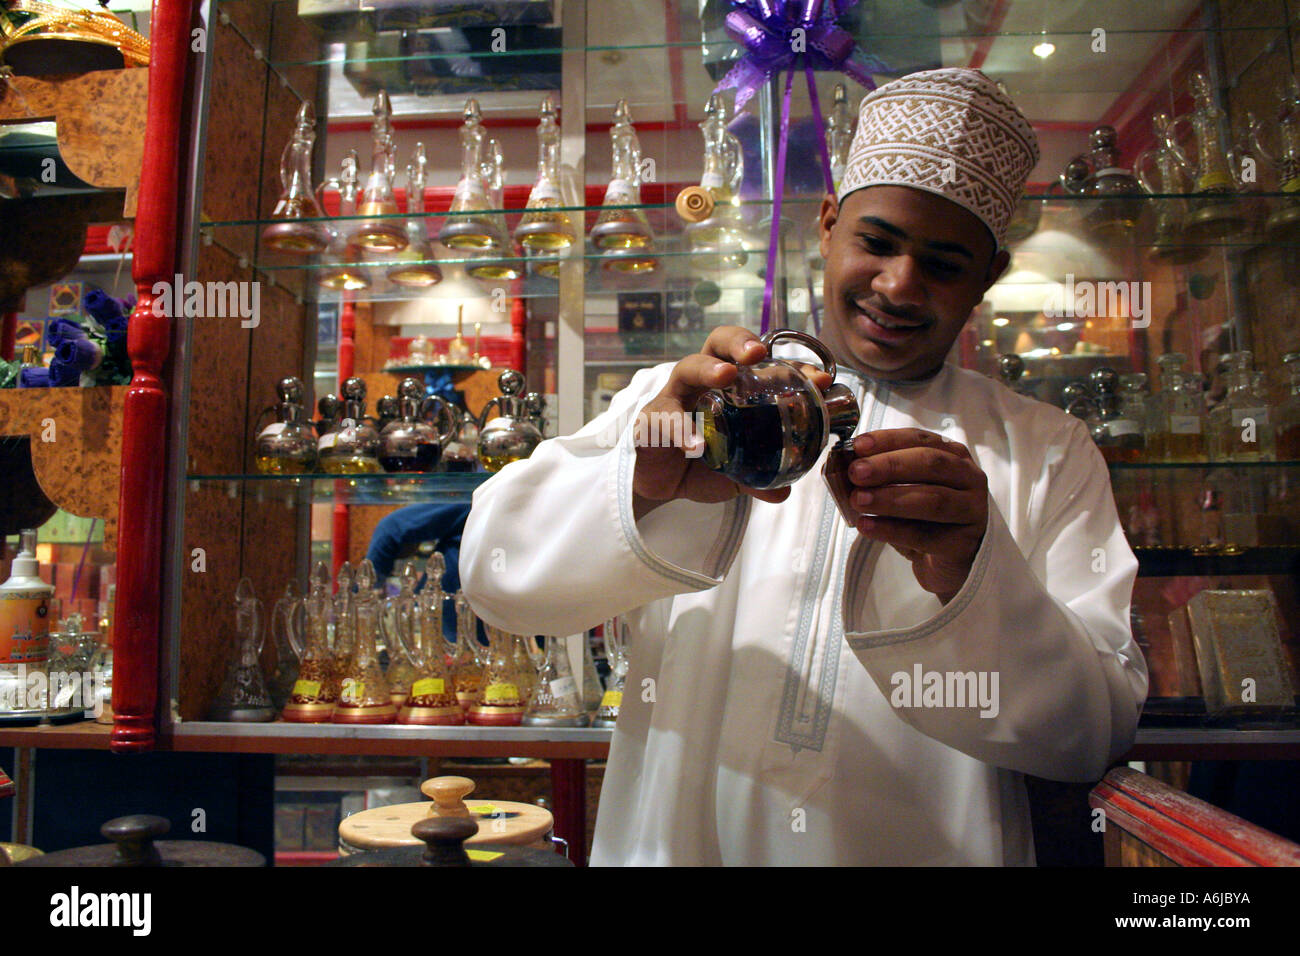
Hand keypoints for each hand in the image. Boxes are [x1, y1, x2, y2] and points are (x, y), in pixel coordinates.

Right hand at [633, 325, 830, 517]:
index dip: (790, 364)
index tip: (819, 380)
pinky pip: (666, 418)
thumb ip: (759, 478)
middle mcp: (702, 381)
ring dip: (709, 369)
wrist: (658, 482)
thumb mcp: (735, 472)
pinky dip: (681, 429)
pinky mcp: (651, 418)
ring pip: (688, 368)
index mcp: (729, 385)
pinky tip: (695, 446)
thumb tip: (785, 492)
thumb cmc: (699, 461)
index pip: (761, 364)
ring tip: (725, 376)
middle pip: (718, 343)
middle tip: (757, 354)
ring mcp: (674, 396)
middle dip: (739, 342)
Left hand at [844, 429, 987, 603]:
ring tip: (858, 500)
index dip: (888, 440)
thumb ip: (881, 476)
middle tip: (856, 472)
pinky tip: (868, 527)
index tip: (858, 446)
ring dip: (891, 498)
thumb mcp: (903, 490)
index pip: (920, 439)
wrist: (945, 563)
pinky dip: (893, 530)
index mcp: (953, 456)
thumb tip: (846, 465)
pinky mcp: (963, 543)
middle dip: (890, 466)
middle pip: (931, 464)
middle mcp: (968, 478)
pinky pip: (926, 535)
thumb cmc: (923, 518)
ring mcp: (972, 511)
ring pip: (933, 500)